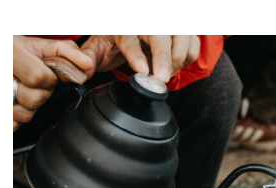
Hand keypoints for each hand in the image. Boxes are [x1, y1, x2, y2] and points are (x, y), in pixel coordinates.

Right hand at [13, 35, 93, 130]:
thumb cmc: (16, 50)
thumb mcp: (40, 44)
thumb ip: (65, 51)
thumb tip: (87, 65)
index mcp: (9, 53)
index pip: (37, 76)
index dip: (48, 78)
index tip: (46, 74)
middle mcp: (0, 76)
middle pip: (34, 99)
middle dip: (42, 93)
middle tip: (34, 83)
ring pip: (24, 114)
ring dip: (31, 106)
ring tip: (24, 91)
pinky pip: (13, 125)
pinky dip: (19, 116)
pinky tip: (16, 102)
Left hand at [80, 35, 200, 82]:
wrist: (133, 25)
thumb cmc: (118, 36)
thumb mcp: (97, 45)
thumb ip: (87, 57)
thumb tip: (83, 68)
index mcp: (124, 25)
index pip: (129, 40)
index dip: (136, 55)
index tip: (142, 71)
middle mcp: (147, 20)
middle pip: (160, 37)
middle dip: (163, 58)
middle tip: (161, 79)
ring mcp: (168, 23)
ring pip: (181, 40)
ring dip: (175, 61)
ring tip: (164, 73)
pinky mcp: (184, 29)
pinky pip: (193, 46)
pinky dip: (186, 59)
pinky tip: (174, 65)